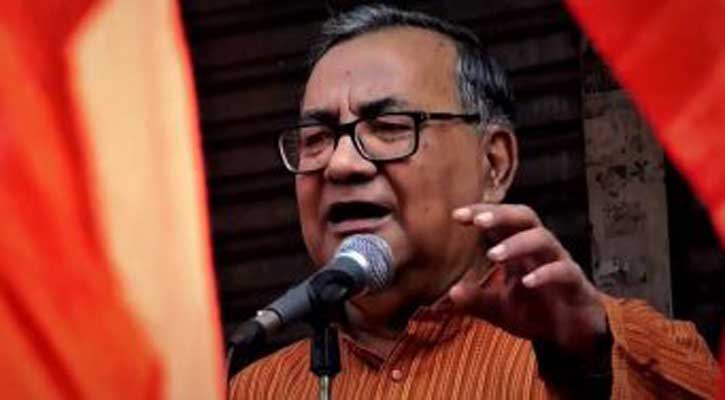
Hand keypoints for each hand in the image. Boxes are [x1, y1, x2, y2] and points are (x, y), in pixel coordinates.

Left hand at [449, 204, 607, 357]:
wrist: (573, 336)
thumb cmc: (536, 312)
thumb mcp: (500, 311)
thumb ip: (478, 301)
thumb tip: (452, 293)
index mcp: (519, 251)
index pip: (501, 222)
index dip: (482, 214)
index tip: (456, 215)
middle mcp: (539, 251)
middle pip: (525, 217)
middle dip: (501, 215)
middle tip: (478, 221)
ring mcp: (559, 264)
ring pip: (544, 239)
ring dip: (518, 243)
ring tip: (493, 254)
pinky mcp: (576, 284)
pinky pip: (564, 271)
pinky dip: (545, 274)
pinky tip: (527, 282)